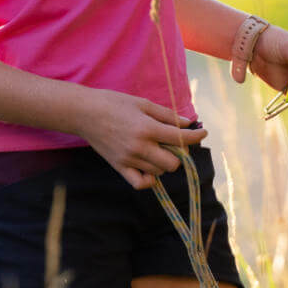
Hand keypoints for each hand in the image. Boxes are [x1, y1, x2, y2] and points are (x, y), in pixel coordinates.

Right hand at [77, 88, 205, 188]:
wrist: (84, 113)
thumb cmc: (114, 103)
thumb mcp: (143, 103)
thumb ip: (167, 115)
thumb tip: (188, 123)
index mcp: (147, 128)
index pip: (180, 139)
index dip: (197, 136)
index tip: (203, 133)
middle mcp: (140, 147)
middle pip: (173, 163)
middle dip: (178, 153)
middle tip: (173, 142)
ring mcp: (129, 159)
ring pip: (159, 172)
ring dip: (164, 163)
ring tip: (157, 150)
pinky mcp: (119, 167)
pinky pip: (140, 183)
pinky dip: (149, 179)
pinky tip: (149, 168)